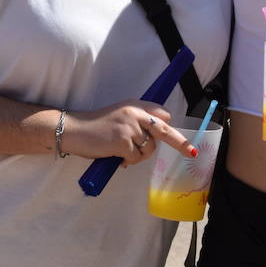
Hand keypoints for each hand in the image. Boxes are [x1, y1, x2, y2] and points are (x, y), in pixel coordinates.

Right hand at [60, 101, 183, 165]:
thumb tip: (156, 139)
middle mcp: (134, 113)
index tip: (182, 137)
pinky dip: (128, 161)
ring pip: (149, 149)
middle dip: (180, 143)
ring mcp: (129, 127)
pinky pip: (135, 157)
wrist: (73, 130)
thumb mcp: (119, 116)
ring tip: (122, 153)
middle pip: (164, 129)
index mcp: (135, 105)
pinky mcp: (122, 141)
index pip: (162, 114)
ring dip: (139, 156)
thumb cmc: (95, 127)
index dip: (167, 126)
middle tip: (192, 153)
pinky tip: (116, 157)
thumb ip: (136, 122)